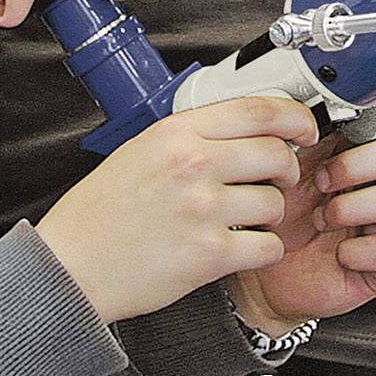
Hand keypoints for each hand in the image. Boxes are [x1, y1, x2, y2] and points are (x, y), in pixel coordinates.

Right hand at [37, 94, 316, 324]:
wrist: (71, 265)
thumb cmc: (100, 212)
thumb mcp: (141, 150)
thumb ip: (191, 137)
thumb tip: (247, 130)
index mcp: (176, 133)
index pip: (258, 109)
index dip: (294, 118)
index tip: (305, 130)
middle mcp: (193, 164)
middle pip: (277, 154)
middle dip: (286, 170)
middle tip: (276, 181)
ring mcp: (203, 209)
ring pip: (275, 202)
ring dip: (270, 214)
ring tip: (245, 220)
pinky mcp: (210, 254)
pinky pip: (267, 246)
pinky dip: (262, 250)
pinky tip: (242, 248)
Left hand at [229, 87, 375, 334]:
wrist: (261, 272)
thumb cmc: (275, 215)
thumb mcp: (279, 165)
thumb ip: (294, 129)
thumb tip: (295, 89)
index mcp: (356, 152)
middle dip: (357, 163)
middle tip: (322, 179)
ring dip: (352, 207)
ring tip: (322, 219)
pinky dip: (359, 250)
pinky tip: (338, 252)